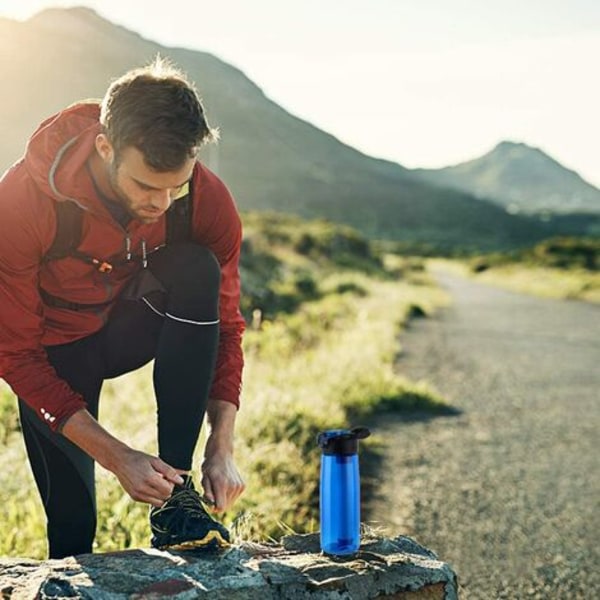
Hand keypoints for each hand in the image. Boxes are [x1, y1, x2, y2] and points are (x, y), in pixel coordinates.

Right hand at [61, 409, 182, 506]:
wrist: (120, 461)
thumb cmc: (138, 459)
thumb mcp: (156, 461)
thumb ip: (170, 471)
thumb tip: (181, 480)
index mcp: (149, 478)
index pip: (168, 490)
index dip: (171, 483)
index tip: (168, 476)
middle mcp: (142, 489)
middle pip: (165, 497)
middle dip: (167, 489)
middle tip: (162, 479)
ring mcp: (137, 495)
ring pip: (158, 502)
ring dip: (161, 494)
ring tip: (156, 482)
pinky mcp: (134, 497)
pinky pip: (150, 502)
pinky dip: (153, 496)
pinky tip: (149, 485)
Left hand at [201, 440, 244, 511]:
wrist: (222, 453)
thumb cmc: (210, 466)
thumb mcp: (204, 478)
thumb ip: (207, 493)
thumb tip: (211, 505)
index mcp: (222, 484)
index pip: (220, 508)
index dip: (213, 508)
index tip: (209, 500)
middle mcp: (233, 486)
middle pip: (225, 507)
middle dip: (218, 503)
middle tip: (213, 491)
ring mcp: (240, 486)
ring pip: (230, 503)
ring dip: (223, 499)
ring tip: (219, 487)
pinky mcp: (243, 486)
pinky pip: (234, 498)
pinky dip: (229, 495)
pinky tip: (225, 485)